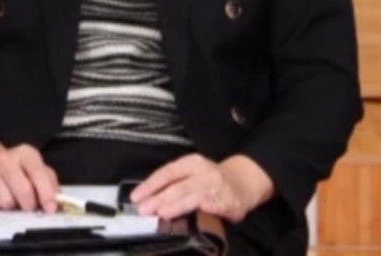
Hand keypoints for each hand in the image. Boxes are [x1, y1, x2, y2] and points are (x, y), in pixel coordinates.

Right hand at [0, 134, 58, 212]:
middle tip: (27, 205)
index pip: (38, 173)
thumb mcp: (32, 166)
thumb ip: (48, 181)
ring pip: (5, 202)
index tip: (50, 208)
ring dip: (10, 207)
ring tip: (9, 198)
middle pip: (23, 191)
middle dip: (28, 205)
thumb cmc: (11, 165)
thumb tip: (57, 201)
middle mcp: (5, 158)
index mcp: (25, 154)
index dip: (46, 193)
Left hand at [131, 153, 273, 222]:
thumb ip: (173, 184)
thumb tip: (147, 199)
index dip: (150, 185)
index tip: (136, 197)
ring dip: (176, 206)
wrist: (244, 182)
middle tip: (144, 209)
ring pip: (192, 197)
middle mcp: (204, 172)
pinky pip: (212, 207)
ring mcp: (217, 186)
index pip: (166, 173)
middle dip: (159, 199)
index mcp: (191, 163)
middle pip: (177, 186)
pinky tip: (190, 218)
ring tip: (161, 214)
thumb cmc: (211, 180)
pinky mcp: (228, 201)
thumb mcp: (192, 174)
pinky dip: (200, 212)